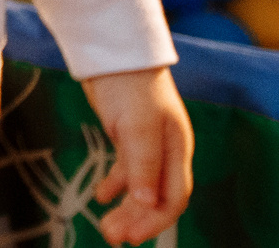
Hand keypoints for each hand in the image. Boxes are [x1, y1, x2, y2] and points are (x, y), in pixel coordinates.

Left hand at [82, 67, 193, 244]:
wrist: (114, 48)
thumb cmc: (130, 83)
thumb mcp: (138, 125)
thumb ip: (143, 164)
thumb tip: (148, 203)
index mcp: (176, 148)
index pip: (174, 197)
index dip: (156, 221)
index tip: (133, 237)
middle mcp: (166, 150)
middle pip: (156, 197)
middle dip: (137, 220)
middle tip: (112, 236)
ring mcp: (147, 143)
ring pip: (139, 186)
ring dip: (125, 208)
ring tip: (105, 226)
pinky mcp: (127, 136)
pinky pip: (126, 169)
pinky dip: (115, 185)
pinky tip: (101, 196)